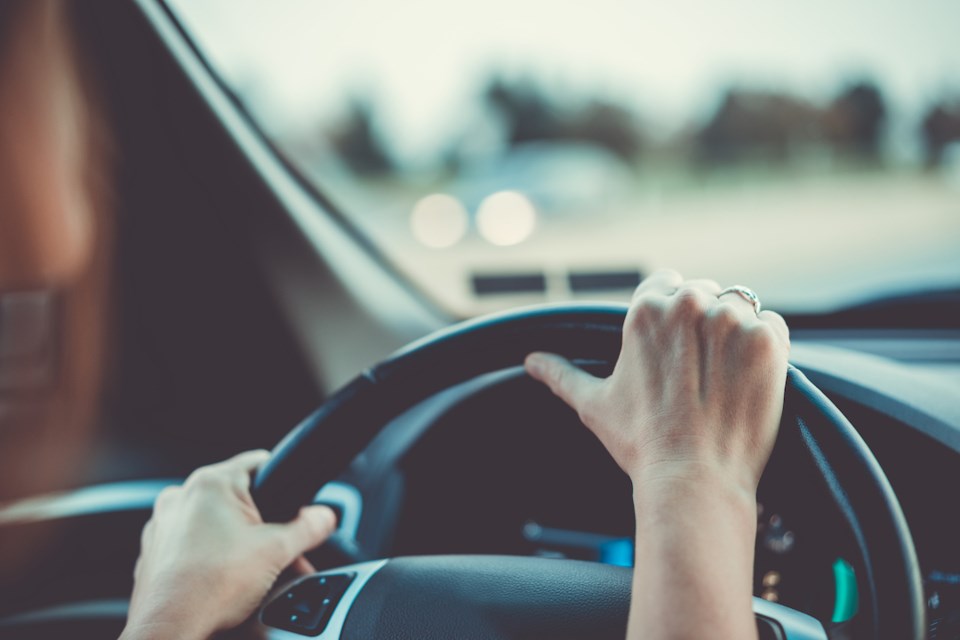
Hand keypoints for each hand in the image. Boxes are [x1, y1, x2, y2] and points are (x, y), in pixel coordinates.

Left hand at [121, 450, 336, 639]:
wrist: (170, 631)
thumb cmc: (209, 588)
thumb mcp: (277, 552)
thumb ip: (308, 528)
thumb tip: (324, 517)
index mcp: (211, 484)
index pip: (260, 463)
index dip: (284, 483)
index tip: (295, 505)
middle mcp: (181, 497)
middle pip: (239, 501)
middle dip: (264, 527)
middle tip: (280, 554)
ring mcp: (163, 525)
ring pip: (215, 524)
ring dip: (239, 544)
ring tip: (253, 574)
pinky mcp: (155, 553)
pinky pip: (192, 545)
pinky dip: (211, 559)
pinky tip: (225, 583)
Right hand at [525, 269, 789, 494]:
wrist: (693, 480)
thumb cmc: (641, 443)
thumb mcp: (594, 404)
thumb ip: (561, 373)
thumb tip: (530, 361)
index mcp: (645, 310)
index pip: (666, 284)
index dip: (671, 317)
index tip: (675, 349)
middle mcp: (689, 304)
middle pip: (703, 293)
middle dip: (702, 324)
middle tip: (698, 372)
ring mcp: (731, 320)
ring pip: (739, 307)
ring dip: (734, 333)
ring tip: (723, 378)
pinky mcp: (767, 341)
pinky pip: (772, 325)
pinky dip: (765, 348)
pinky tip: (747, 380)